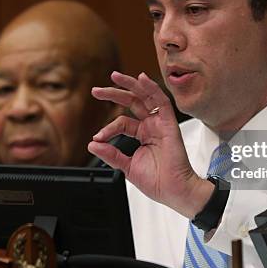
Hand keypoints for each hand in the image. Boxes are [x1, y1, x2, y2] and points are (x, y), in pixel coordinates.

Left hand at [88, 72, 212, 217]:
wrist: (174, 190)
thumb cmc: (157, 181)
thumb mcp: (127, 166)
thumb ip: (110, 154)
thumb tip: (93, 144)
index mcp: (143, 134)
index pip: (122, 122)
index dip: (108, 128)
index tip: (97, 138)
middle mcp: (151, 126)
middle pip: (132, 102)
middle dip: (114, 93)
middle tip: (96, 91)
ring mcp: (160, 123)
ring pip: (145, 96)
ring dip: (130, 84)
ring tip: (114, 76)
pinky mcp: (169, 123)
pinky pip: (161, 101)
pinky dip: (151, 88)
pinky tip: (141, 78)